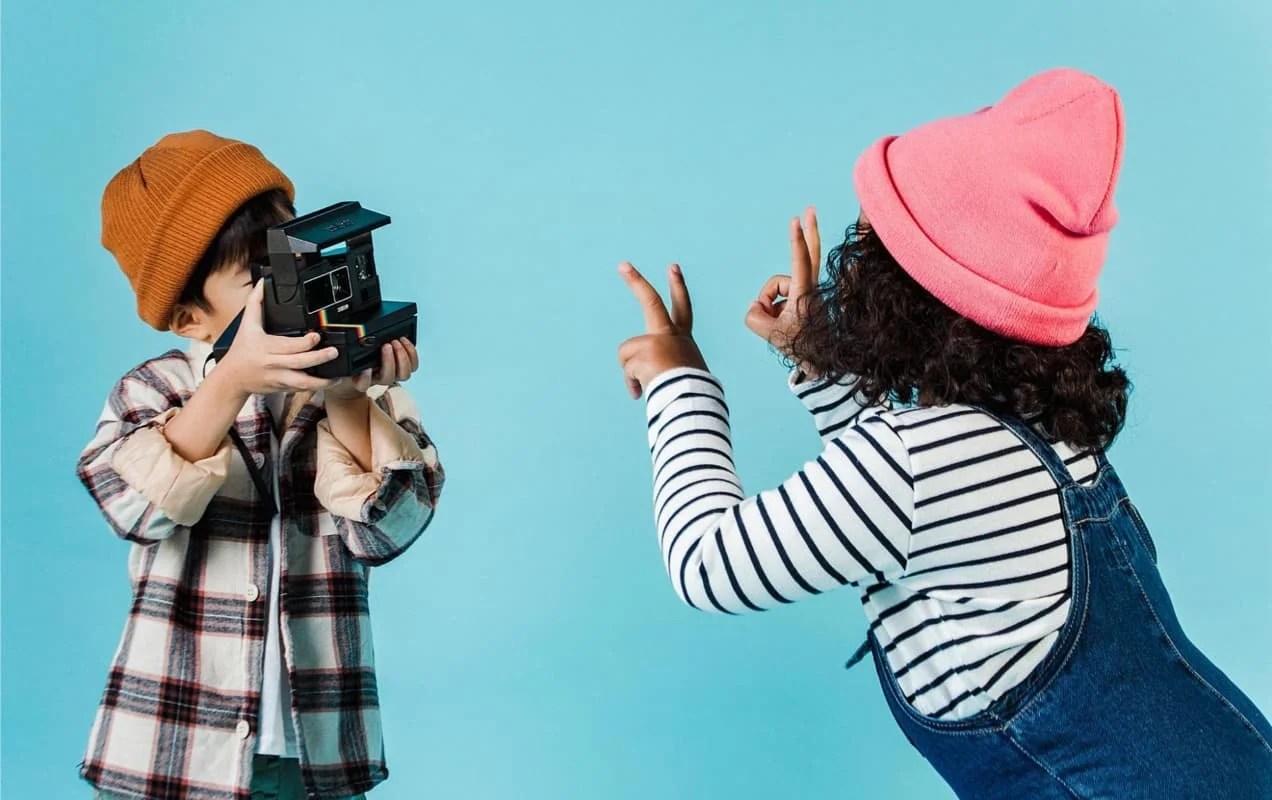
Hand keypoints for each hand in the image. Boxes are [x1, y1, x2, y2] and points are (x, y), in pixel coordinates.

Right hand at [219, 281, 338, 394]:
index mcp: (266, 347)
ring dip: (322, 380)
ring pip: (303, 382)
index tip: (316, 336)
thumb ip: (256, 302)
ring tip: (338, 375)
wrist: (232, 378)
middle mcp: (273, 364)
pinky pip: (302, 389)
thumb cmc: (242, 350)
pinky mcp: (283, 387)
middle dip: (319, 358)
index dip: (305, 342)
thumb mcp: (247, 324)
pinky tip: (329, 381)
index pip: (288, 345)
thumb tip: (263, 282)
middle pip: (299, 363)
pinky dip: (316, 386)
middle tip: (334, 352)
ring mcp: (279, 378)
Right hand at [325, 337, 419, 401]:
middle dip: (390, 361)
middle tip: (386, 346)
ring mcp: (391, 374)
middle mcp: (377, 379)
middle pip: (388, 378)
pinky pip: (412, 366)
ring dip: (403, 357)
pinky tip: (404, 341)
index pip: (363, 384)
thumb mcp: (339, 366)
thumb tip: (334, 351)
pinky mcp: (400, 368)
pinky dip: (411, 353)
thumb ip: (339, 361)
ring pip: (404, 374)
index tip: (365, 368)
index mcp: (361, 381)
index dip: (365, 378)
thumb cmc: (346, 372)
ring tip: (396, 342)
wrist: (352, 383)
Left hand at [617, 262, 707, 399]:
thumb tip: (637, 391)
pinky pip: (627, 369)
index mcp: (683, 339)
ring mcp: (657, 341)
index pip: (682, 308)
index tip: (673, 268)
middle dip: (637, 282)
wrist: (693, 402)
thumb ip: (663, 375)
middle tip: (623, 265)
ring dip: (632, 372)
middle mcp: (671, 335)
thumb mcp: (682, 379)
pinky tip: (643, 392)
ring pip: (628, 353)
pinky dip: (632, 383)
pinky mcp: (645, 352)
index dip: (678, 287)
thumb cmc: (691, 396)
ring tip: (651, 384)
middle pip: (651, 301)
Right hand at [744, 206, 820, 361]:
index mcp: (805, 294)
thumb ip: (754, 314)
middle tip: (810, 209)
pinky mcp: (804, 298)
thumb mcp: (768, 332)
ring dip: (771, 303)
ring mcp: (807, 293)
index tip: (796, 220)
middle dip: (809, 231)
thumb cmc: (798, 346)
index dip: (795, 239)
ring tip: (779, 323)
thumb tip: (758, 305)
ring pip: (778, 286)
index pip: (799, 261)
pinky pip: (780, 295)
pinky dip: (775, 307)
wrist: (818, 362)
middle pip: (808, 254)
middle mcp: (809, 289)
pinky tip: (781, 322)